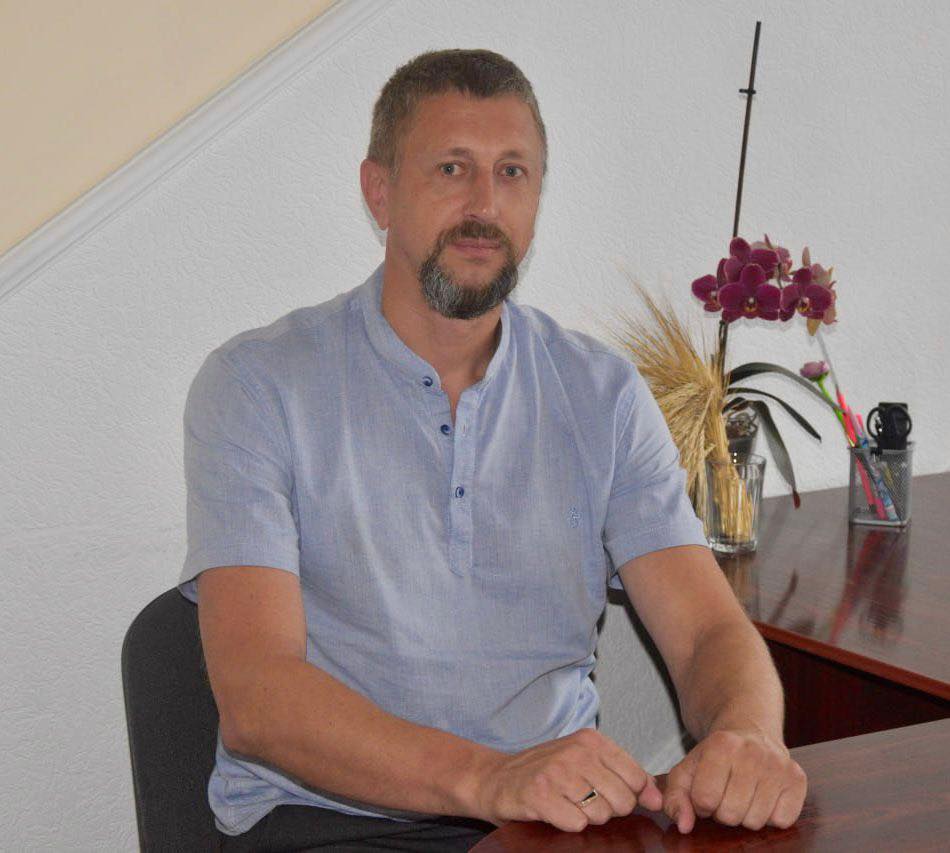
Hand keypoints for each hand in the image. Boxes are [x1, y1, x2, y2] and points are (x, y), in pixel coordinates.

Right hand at [473, 728, 663, 831]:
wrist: (495, 778)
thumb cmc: (545, 771)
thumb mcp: (586, 763)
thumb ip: (625, 776)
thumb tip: (657, 798)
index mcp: (591, 740)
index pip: (636, 777)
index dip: (627, 795)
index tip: (608, 795)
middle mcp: (576, 752)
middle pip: (622, 800)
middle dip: (607, 810)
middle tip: (583, 801)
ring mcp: (557, 772)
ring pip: (601, 814)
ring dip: (586, 818)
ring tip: (567, 805)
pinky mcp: (540, 794)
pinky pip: (576, 823)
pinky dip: (567, 824)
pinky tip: (554, 812)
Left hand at [662, 728, 806, 833]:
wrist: (750, 732)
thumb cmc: (715, 757)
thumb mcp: (687, 770)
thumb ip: (675, 798)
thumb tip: (685, 826)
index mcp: (720, 745)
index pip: (705, 799)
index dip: (701, 804)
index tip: (705, 792)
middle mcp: (752, 752)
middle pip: (730, 814)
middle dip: (723, 811)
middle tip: (725, 793)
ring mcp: (778, 764)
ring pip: (755, 821)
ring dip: (745, 815)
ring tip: (743, 794)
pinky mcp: (797, 778)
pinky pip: (782, 821)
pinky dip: (770, 816)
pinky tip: (763, 796)